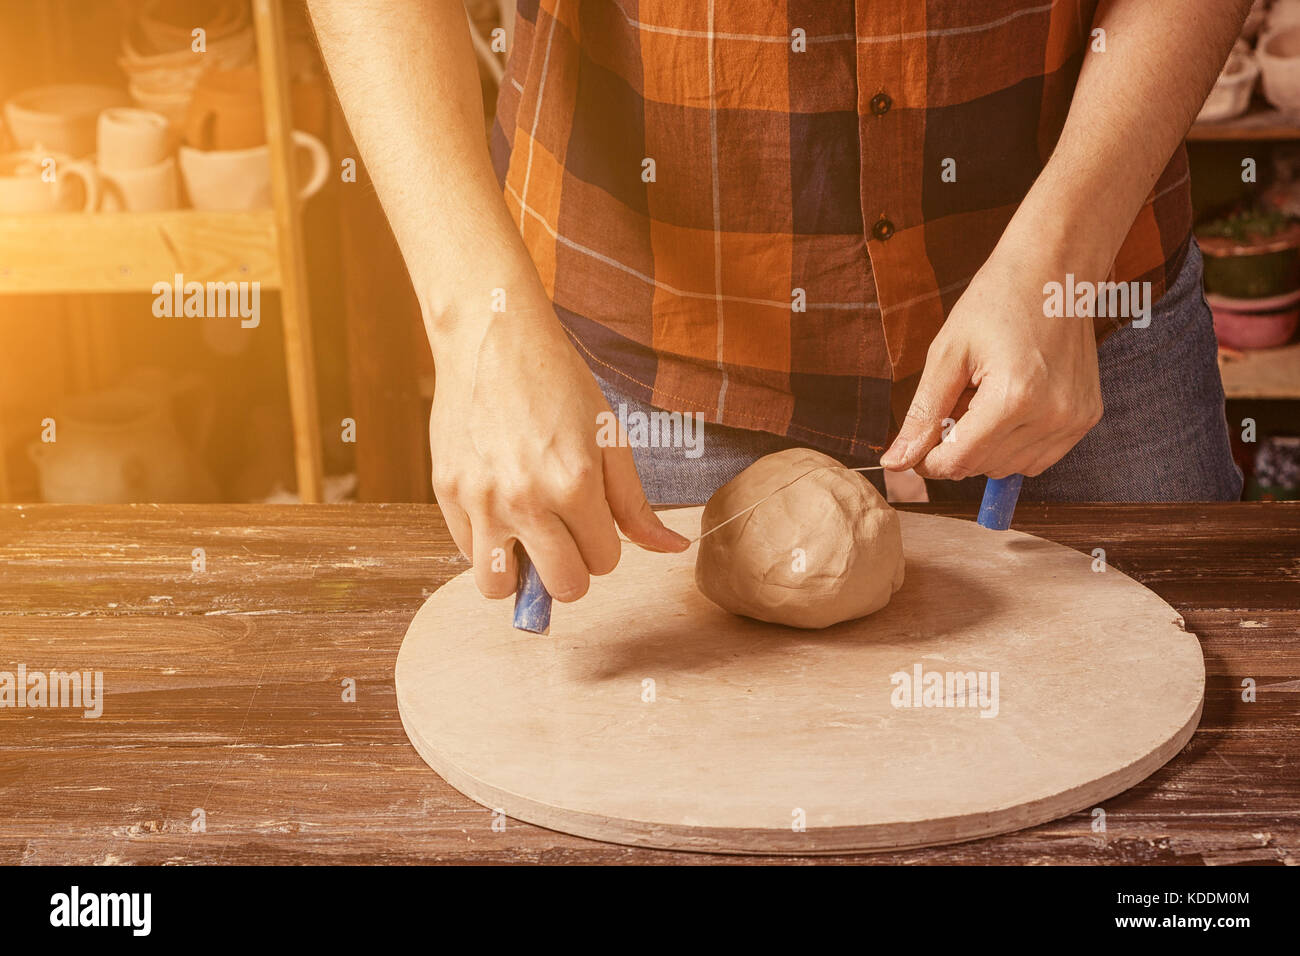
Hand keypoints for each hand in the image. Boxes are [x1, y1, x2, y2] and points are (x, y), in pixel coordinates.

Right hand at [428, 274, 688, 601]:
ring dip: (518, 572)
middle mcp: (526, 499)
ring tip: (524, 538)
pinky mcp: (446, 492)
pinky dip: (485, 543)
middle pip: (562, 588)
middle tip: (563, 536)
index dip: (603, 545)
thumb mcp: (609, 438)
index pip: (604, 563)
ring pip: (499, 586)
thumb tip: (673, 547)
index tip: (591, 517)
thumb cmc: (558, 383)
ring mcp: (481, 499)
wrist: (493, 338)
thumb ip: (635, 504)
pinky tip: (497, 507)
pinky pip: (466, 552)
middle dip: (570, 569)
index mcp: (575, 484)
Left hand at [879, 240, 1104, 480]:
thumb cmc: (996, 302)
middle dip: (957, 446)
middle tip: (955, 401)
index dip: (928, 461)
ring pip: (1010, 468)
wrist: (1054, 269)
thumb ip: (922, 414)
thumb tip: (896, 462)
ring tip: (983, 399)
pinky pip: (1038, 458)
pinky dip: (1014, 444)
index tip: (916, 446)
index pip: (958, 462)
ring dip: (986, 447)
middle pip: (982, 467)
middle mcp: (1052, 415)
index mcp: (1014, 397)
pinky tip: (1008, 407)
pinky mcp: (1087, 417)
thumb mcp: (947, 354)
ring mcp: (1074, 418)